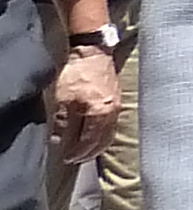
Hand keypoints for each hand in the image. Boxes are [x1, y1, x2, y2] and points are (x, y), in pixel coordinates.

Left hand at [48, 44, 119, 163]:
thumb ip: (61, 123)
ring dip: (99, 144)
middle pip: (104, 140)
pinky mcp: (117, 98)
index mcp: (100, 114)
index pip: (90, 141)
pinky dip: (104, 132)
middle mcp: (112, 112)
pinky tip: (96, 132)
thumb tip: (59, 141)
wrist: (92, 51)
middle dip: (90, 152)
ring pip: (110, 132)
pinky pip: (112, 123)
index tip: (67, 158)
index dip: (78, 153)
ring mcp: (117, 105)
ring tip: (87, 149)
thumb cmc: (77, 74)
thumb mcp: (62, 99)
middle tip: (77, 158)